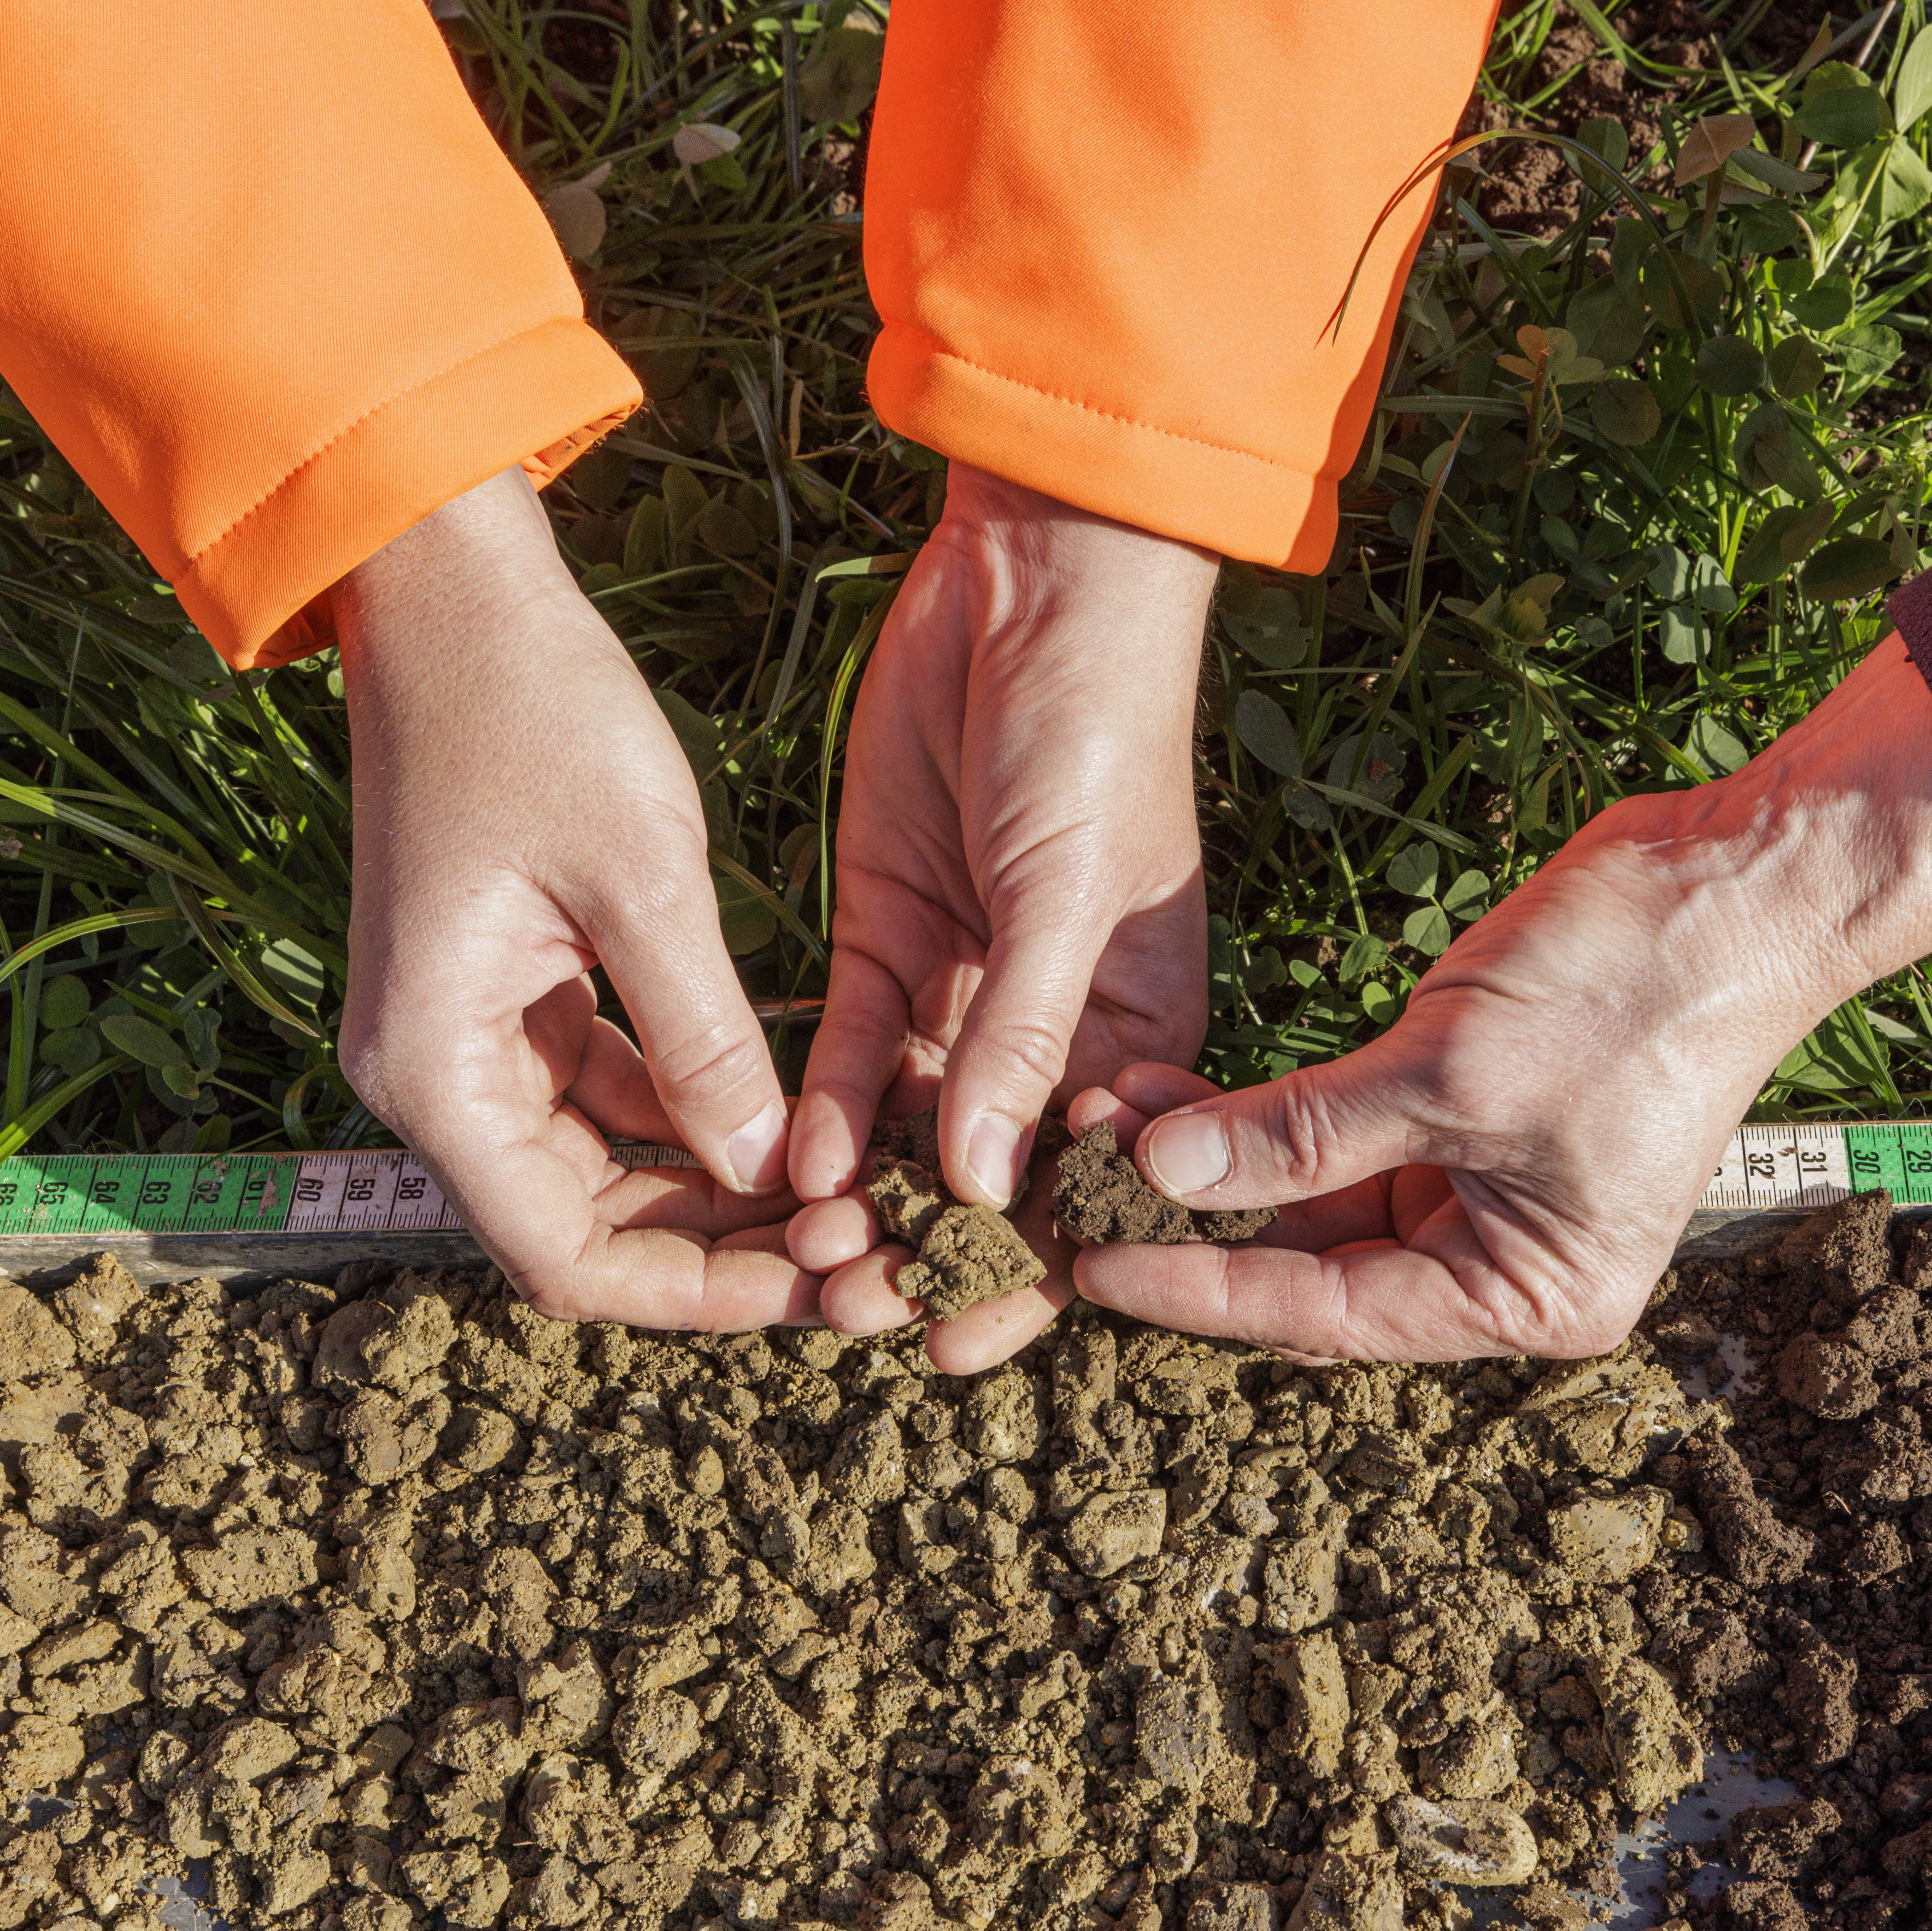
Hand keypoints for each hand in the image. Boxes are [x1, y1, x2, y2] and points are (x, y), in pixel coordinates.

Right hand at [333, 468, 812, 1328]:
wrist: (451, 592)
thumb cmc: (534, 709)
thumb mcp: (640, 873)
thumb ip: (702, 1037)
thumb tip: (767, 1174)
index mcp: (436, 1067)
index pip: (564, 1259)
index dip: (693, 1294)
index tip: (812, 1286)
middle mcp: (433, 1074)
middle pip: (583, 1230)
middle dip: (718, 1251)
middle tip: (856, 1249)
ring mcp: (466, 1036)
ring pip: (602, 1171)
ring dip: (715, 1191)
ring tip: (843, 1197)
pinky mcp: (507, 994)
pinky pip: (605, 1095)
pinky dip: (693, 1116)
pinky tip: (794, 1120)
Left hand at [780, 460, 1218, 1371]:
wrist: (1035, 590)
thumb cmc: (1099, 735)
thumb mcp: (1072, 893)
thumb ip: (1026, 1038)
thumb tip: (988, 1187)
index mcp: (1142, 1033)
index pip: (1089, 1185)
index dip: (1029, 1270)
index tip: (957, 1339)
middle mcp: (1058, 1028)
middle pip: (991, 1173)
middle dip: (929, 1248)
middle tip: (858, 1311)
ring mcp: (971, 984)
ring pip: (913, 1125)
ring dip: (865, 1193)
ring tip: (811, 1258)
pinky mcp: (893, 935)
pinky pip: (857, 1047)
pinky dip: (828, 1107)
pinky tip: (789, 1162)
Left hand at [1070, 637, 1931, 1361]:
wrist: (1739, 884)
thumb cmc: (1627, 990)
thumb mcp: (1446, 1072)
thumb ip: (1300, 1133)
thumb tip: (1161, 1175)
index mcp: (1527, 1299)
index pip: (1327, 1316)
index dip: (1200, 1288)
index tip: (1088, 1265)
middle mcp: (1507, 1266)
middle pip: (1316, 1271)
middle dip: (1197, 1218)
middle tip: (1077, 1177)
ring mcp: (1491, 1195)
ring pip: (1317, 1204)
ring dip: (1218, 1162)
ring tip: (1109, 1116)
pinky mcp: (1469, 1119)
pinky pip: (1344, 1143)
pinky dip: (1265, 1120)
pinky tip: (1172, 1093)